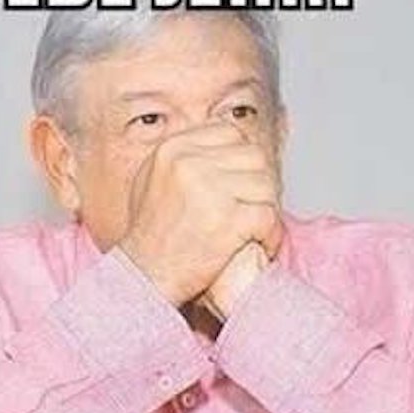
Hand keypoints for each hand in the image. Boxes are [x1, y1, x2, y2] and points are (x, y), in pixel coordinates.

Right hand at [119, 121, 281, 306]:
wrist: (143, 278)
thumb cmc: (149, 236)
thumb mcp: (151, 182)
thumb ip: (182, 158)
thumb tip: (221, 139)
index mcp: (172, 150)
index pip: (230, 134)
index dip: (240, 161)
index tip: (237, 187)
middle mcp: (189, 163)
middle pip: (253, 156)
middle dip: (258, 185)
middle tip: (251, 210)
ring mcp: (209, 190)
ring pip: (266, 184)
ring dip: (266, 210)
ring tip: (252, 231)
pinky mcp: (228, 220)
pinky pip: (270, 216)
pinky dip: (270, 235)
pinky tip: (257, 246)